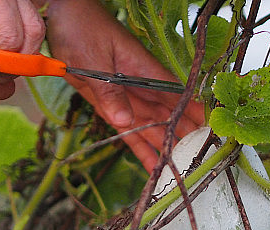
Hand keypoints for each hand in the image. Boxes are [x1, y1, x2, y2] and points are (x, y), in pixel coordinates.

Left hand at [43, 0, 203, 171]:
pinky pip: (129, 132)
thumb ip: (109, 91)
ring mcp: (127, 97)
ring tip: (181, 172)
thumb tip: (125, 121)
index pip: (177, 95)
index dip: (194, 113)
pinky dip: (140, 149)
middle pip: (169, 116)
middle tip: (199, 162)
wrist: (59, 18)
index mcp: (144, 69)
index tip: (210, 132)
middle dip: (185, 138)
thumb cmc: (81, 27)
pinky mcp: (111, 106)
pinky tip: (153, 167)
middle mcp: (141, 87)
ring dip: (166, 148)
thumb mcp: (93, 59)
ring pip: (152, 128)